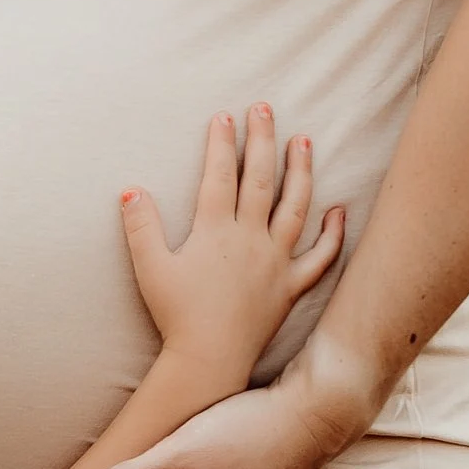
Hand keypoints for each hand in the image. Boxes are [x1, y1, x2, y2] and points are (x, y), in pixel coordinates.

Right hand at [120, 106, 343, 389]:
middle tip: (266, 108)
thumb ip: (141, 227)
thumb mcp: (150, 268)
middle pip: (261, 179)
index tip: (226, 116)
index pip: (220, 175)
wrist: (208, 360)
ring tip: (304, 141)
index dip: (222, 143)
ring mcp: (275, 261)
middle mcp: (250, 239)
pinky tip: (338, 211)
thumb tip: (131, 190)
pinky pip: (319, 257)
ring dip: (301, 171)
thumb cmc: (176, 315)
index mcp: (215, 231)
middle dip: (263, 139)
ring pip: (295, 207)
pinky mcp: (290, 286)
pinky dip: (332, 234)